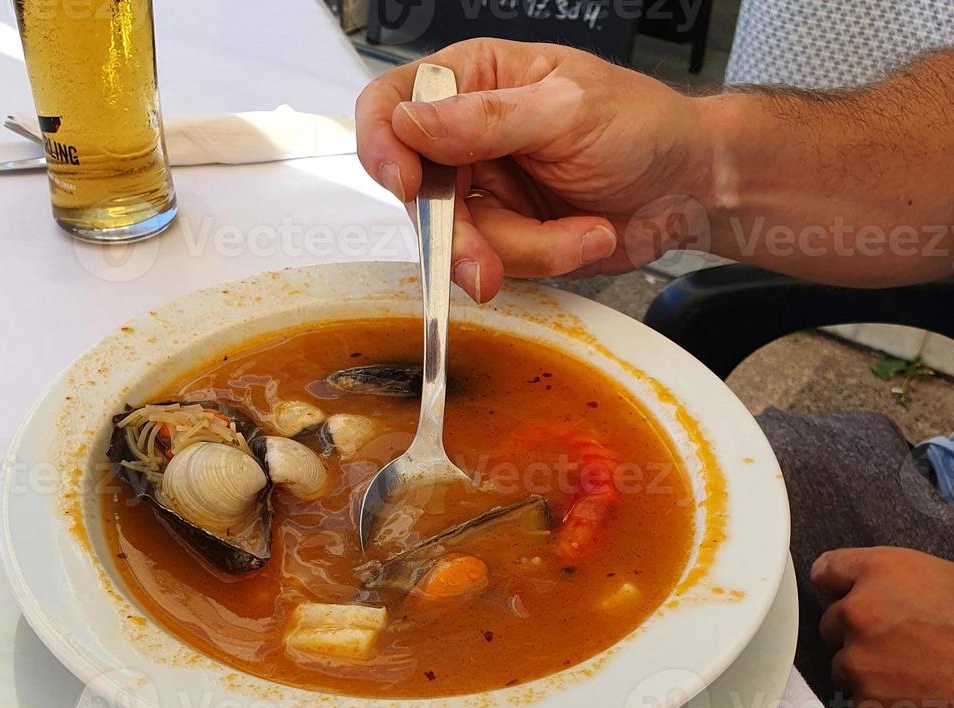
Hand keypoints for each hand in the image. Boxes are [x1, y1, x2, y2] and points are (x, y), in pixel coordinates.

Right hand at [355, 39, 712, 300]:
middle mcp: (467, 136)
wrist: (686, 187)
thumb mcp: (568, 111)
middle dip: (459, 235)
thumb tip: (411, 123)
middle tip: (483, 264)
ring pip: (461, 240)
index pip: (393, 103)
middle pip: (421, 193)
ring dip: (526, 248)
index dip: (384, 145)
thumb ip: (487, 119)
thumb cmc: (641, 127)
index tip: (408, 185)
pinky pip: (498, 262)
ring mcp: (485, 191)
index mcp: (475, 79)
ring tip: (584, 229)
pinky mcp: (507, 236)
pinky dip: (546, 258)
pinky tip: (585, 235)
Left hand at [812, 546, 953, 707]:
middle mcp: (858, 613)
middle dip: (860, 633)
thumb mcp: (945, 581)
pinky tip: (921, 705)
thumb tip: (862, 590)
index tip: (849, 596)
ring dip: (871, 674)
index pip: (826, 570)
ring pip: (845, 668)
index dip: (842, 587)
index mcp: (880, 572)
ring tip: (921, 677)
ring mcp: (858, 664)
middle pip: (831, 623)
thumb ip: (894, 582)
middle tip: (907, 645)